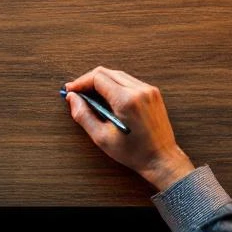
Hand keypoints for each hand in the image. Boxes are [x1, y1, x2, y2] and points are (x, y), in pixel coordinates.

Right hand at [65, 67, 193, 191]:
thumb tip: (72, 98)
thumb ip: (84, 115)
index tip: (71, 90)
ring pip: (118, 75)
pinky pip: (129, 81)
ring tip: (90, 96)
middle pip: (107, 72)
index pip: (98, 78)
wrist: (161, 159)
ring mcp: (148, 90)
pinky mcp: (153, 93)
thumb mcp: (102, 138)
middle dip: (88, 80)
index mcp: (126, 100)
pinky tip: (107, 98)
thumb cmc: (134, 152)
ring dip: (101, 81)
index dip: (80, 82)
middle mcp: (139, 90)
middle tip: (77, 92)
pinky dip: (115, 85)